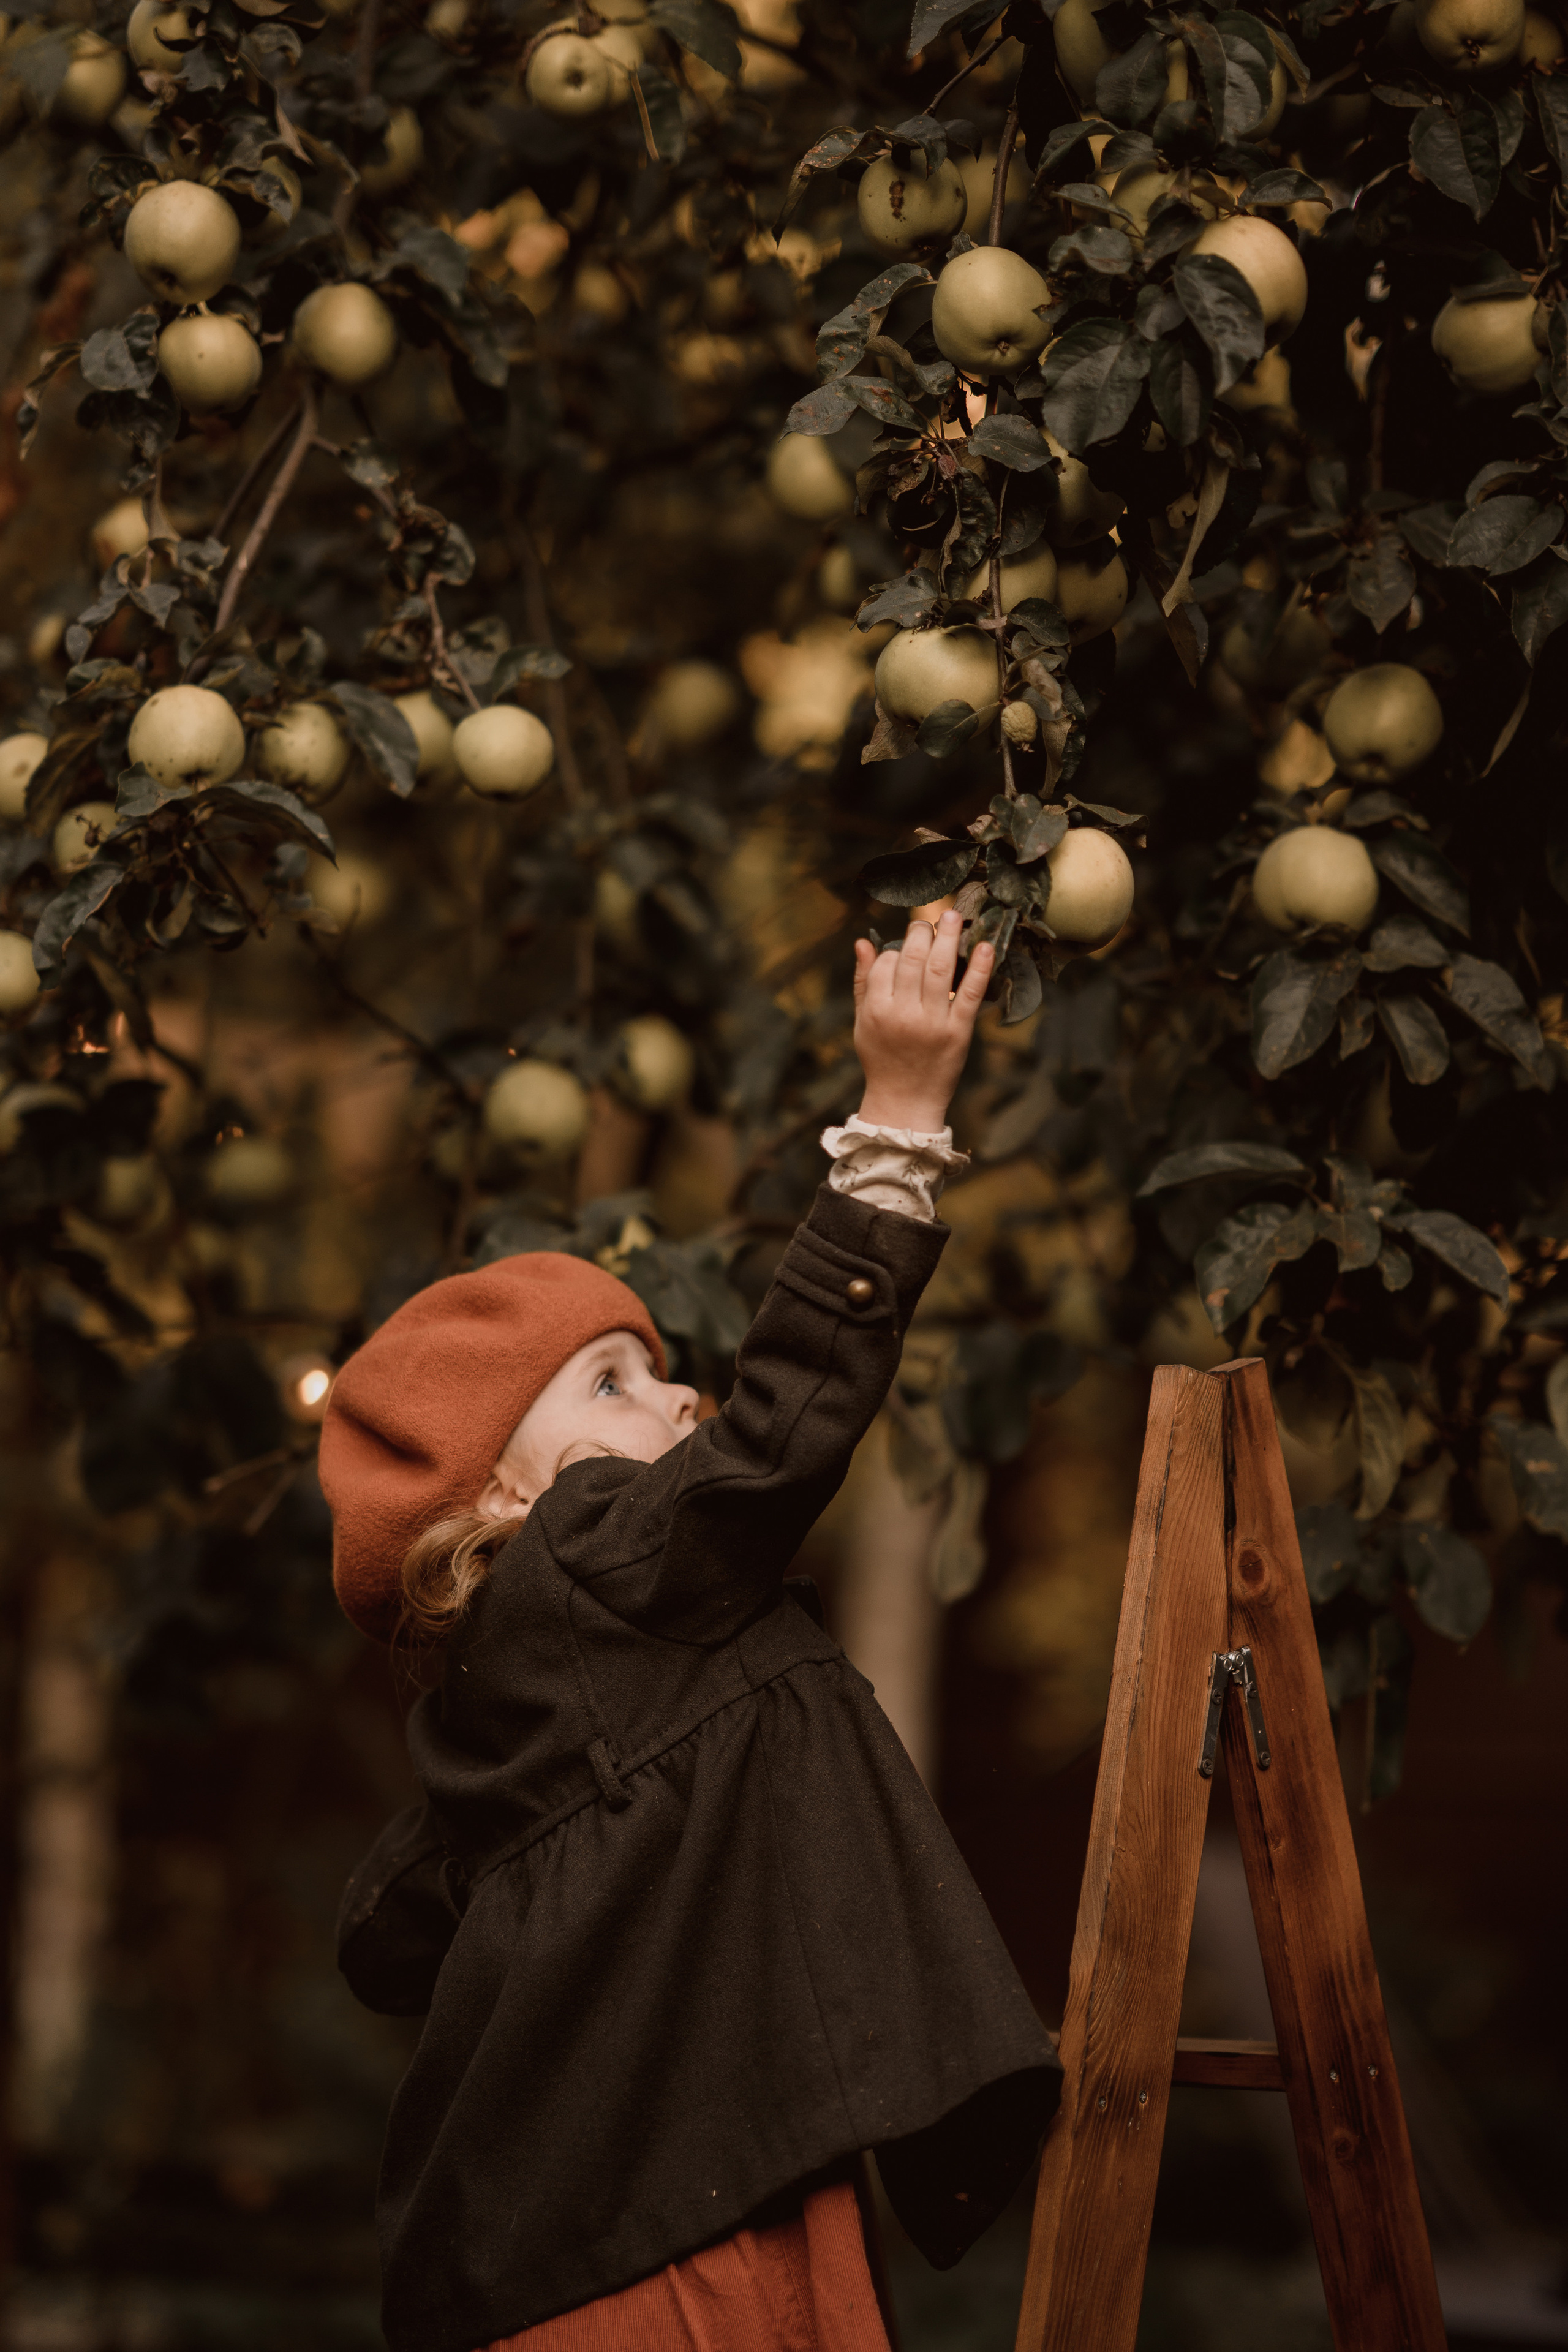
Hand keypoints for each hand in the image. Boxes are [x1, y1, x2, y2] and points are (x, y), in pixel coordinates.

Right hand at [850, 907, 993, 1133]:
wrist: (906, 1101)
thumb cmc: (883, 1059)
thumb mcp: (864, 1022)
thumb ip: (863, 982)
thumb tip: (863, 942)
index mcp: (877, 1011)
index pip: (887, 965)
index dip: (897, 951)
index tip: (907, 947)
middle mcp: (904, 1015)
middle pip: (914, 961)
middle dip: (922, 933)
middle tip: (930, 918)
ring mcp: (932, 1023)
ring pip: (940, 970)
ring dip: (948, 938)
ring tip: (954, 916)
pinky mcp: (958, 1033)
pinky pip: (969, 995)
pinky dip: (979, 969)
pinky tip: (985, 946)